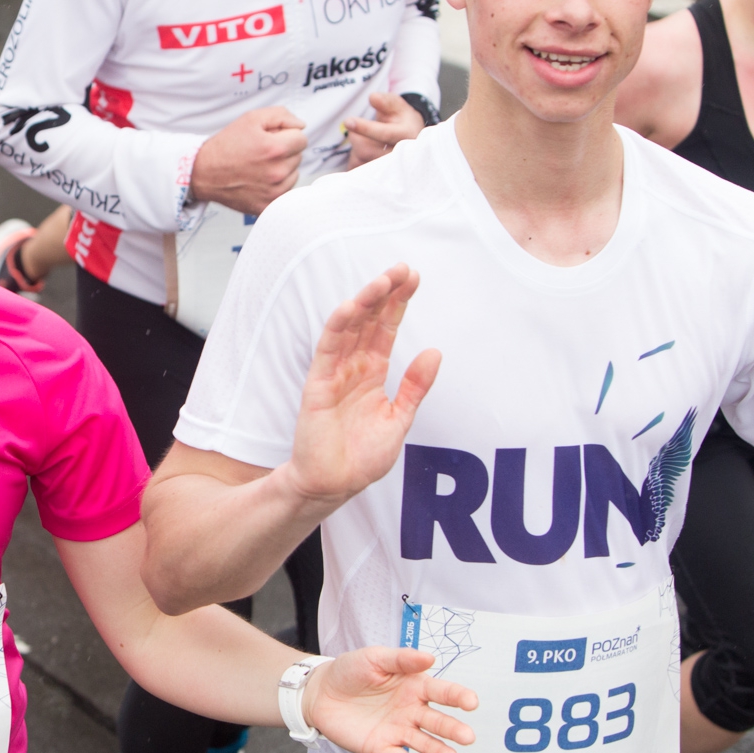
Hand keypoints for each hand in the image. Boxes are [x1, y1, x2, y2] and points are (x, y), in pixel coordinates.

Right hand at [190, 106, 306, 214]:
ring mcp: (274, 192)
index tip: (273, 138)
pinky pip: (285, 191)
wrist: (204, 173)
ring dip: (283, 168)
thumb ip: (281, 115)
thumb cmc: (225, 146)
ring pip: (294, 174)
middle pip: (299, 156)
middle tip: (262, 152)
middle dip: (284, 151)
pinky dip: (277, 185)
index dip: (287, 135)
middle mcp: (277, 172)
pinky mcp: (268, 205)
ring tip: (260, 166)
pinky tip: (260, 179)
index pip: (302, 139)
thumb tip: (300, 125)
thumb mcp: (251, 119)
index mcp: (275, 149)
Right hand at [279, 265, 439, 506]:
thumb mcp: (399, 420)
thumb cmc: (362, 457)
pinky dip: (338, 327)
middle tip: (403, 268)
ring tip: (383, 280)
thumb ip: (415, 387)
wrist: (334, 485)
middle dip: (386, 294)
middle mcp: (353, 367)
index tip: (413, 278)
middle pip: (370, 321)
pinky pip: (328, 350)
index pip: (385, 329)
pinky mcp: (319, 385)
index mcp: (372, 373)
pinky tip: (351, 307)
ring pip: (350, 328)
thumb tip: (434, 351)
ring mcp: (335, 373)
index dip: (398, 303)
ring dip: (365, 302)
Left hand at [306, 647, 476, 752]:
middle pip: (437, 721)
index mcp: (414, 686)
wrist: (320, 692)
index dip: (458, 696)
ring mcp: (398, 730)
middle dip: (453, 729)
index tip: (472, 702)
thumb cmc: (350, 670)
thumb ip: (400, 659)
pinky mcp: (382, 747)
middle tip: (468, 737)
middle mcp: (411, 710)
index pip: (442, 692)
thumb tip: (430, 657)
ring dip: (439, 750)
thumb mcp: (374, 658)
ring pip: (424, 742)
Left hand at [344, 93, 425, 167]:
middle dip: (356, 137)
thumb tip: (373, 97)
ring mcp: (391, 171)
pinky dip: (355, 159)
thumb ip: (385, 101)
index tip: (348, 121)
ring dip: (356, 149)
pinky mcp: (378, 180)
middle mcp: (401, 155)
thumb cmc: (400, 119)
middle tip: (356, 127)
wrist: (410, 139)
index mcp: (407, 135)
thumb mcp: (396, 105)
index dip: (365, 128)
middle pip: (366, 150)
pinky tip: (365, 152)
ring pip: (360, 161)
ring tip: (366, 140)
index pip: (384, 134)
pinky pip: (357, 170)